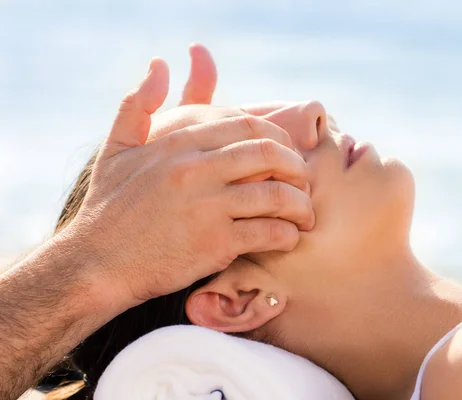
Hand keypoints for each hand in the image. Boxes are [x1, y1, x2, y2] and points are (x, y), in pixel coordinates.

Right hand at [67, 58, 313, 308]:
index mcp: (179, 143)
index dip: (277, 137)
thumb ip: (137, 104)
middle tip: (305, 180)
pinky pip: (268, 233)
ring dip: (301, 204)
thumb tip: (158, 64)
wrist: (95, 265)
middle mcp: (195, 170)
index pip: (246, 124)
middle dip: (297, 166)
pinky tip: (289, 237)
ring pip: (276, 194)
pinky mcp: (214, 244)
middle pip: (269, 153)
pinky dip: (287, 235)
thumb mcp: (115, 148)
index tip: (286, 153)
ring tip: (305, 214)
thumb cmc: (108, 207)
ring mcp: (207, 207)